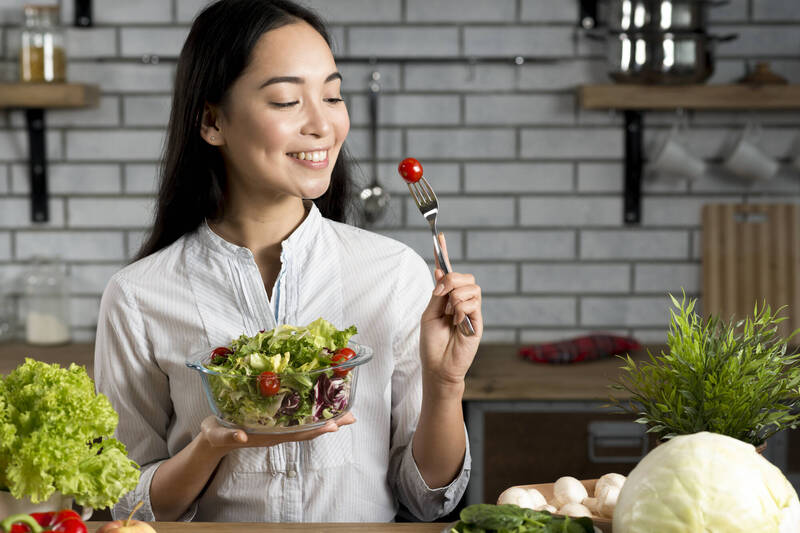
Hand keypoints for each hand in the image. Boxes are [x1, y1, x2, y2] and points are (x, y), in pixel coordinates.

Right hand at [199, 413, 355, 452]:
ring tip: (347, 411)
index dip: (315, 429)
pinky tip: (324, 404)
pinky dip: (313, 411)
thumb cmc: (216, 434)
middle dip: (330, 423)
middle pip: (308, 429)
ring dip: (327, 417)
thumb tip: (240, 436)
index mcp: (267, 435)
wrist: (213, 437)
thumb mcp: (218, 434)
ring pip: (307, 424)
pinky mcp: (275, 419)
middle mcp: (277, 432)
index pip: (296, 434)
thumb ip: (229, 436)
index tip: (333, 425)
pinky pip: (298, 416)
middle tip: (352, 416)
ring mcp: (278, 426)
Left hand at [419, 233, 482, 389]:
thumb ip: (437, 294)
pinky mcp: (478, 321)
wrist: (439, 366)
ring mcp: (471, 310)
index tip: (439, 236)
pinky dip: (461, 309)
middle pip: (464, 276)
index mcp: (446, 297)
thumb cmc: (432, 343)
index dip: (444, 254)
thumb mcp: (429, 314)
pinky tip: (457, 322)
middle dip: (451, 279)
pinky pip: (473, 303)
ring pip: (471, 287)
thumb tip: (440, 271)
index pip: (447, 272)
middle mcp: (461, 301)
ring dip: (455, 296)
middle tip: (440, 293)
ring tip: (450, 314)